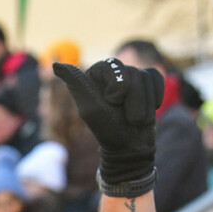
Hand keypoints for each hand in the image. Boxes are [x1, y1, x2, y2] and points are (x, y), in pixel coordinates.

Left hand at [53, 59, 163, 190]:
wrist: (130, 147)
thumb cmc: (108, 130)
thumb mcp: (90, 108)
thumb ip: (77, 84)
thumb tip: (56, 65)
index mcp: (94, 76)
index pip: (111, 64)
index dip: (117, 85)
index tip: (112, 103)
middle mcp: (111, 73)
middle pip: (131, 71)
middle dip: (132, 97)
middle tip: (125, 116)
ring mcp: (130, 76)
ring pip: (145, 77)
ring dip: (142, 103)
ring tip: (134, 119)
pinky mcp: (147, 82)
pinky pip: (156, 77)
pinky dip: (155, 96)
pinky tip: (148, 110)